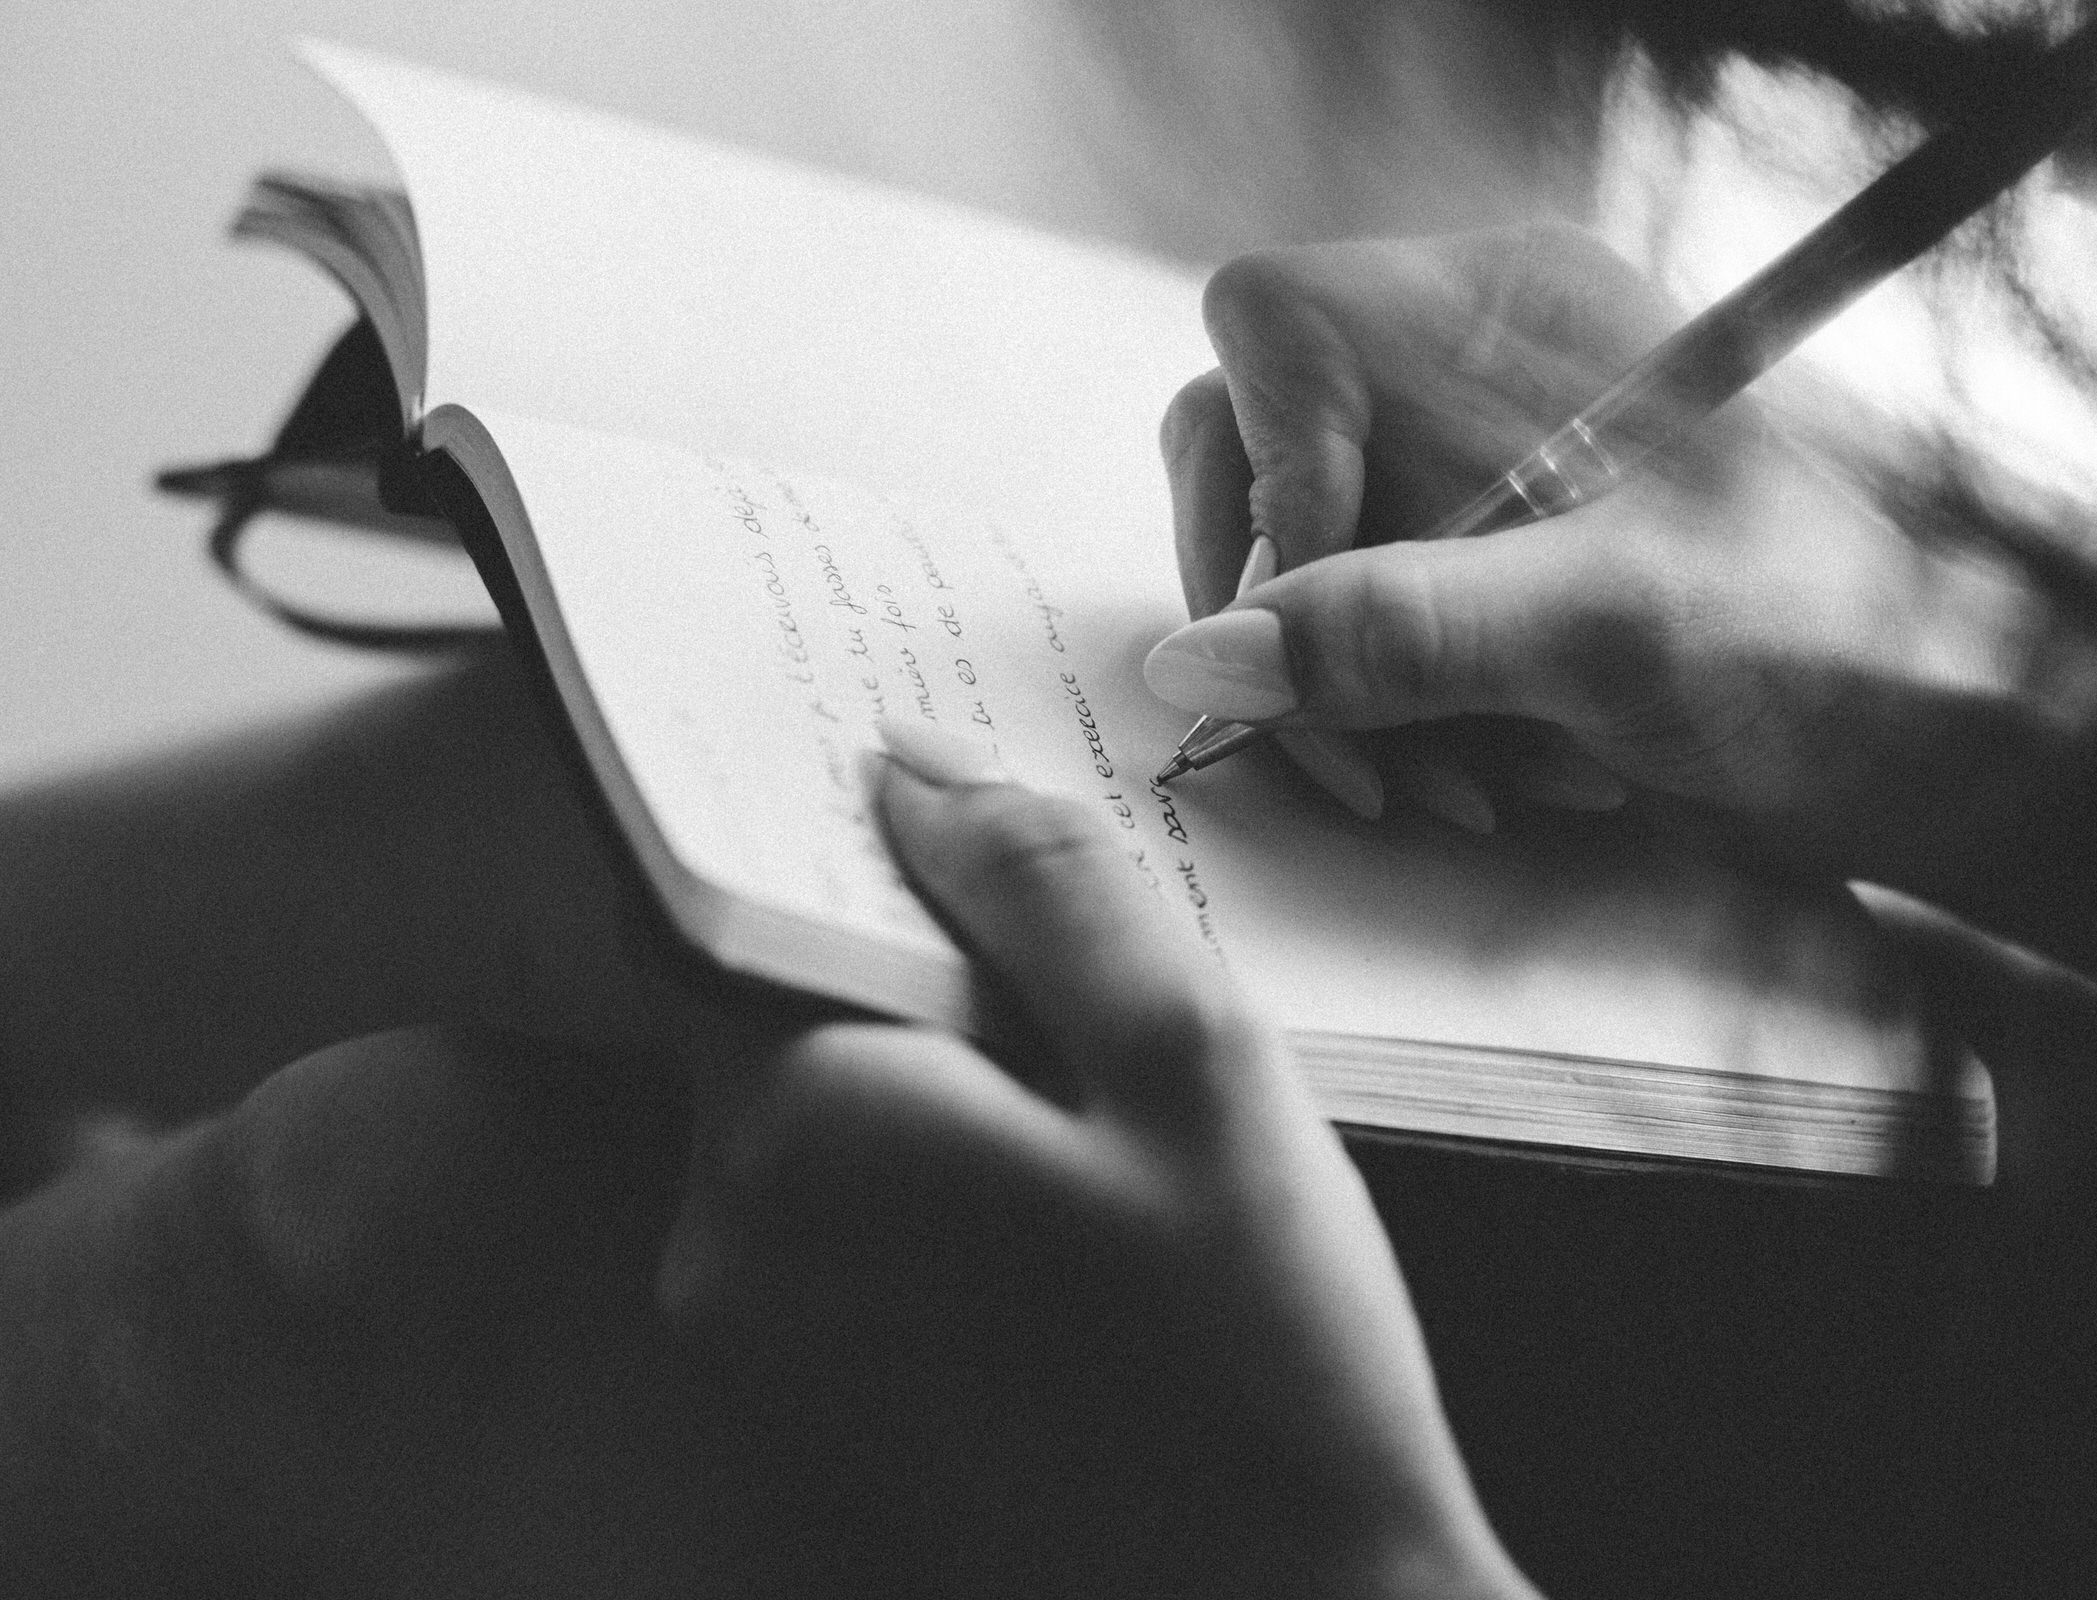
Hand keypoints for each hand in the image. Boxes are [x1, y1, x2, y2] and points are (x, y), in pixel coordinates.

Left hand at [1, 723, 1533, 1599]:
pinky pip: (833, 1223)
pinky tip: (1064, 1207)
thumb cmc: (1262, 1345)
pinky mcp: (808, 1405)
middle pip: (773, 1008)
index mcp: (797, 1121)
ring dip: (926, 1071)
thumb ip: (1042, 888)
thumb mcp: (1192, 1066)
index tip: (919, 801)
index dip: (824, 837)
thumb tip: (905, 763)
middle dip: (902, 959)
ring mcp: (751, 1338)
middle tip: (1066, 952)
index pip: (727, 900)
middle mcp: (722, 1233)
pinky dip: (920, 1176)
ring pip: (810, 1116)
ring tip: (1094, 1089)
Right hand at [1146, 226, 2096, 940]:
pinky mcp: (1477, 572)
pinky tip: (1495, 779)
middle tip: (1358, 746)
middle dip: (1292, 617)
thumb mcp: (1611, 632)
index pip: (1277, 328)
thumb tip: (1198, 660)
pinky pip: (1357, 635)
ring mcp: (1468, 477)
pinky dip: (1397, 727)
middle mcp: (1472, 376)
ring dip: (1347, 698)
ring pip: (1296, 564)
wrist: (1948, 739)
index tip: (1308, 606)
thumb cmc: (1833, 641)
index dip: (1262, 469)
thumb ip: (1399, 634)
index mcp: (1510, 312)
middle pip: (1254, 451)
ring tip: (1468, 784)